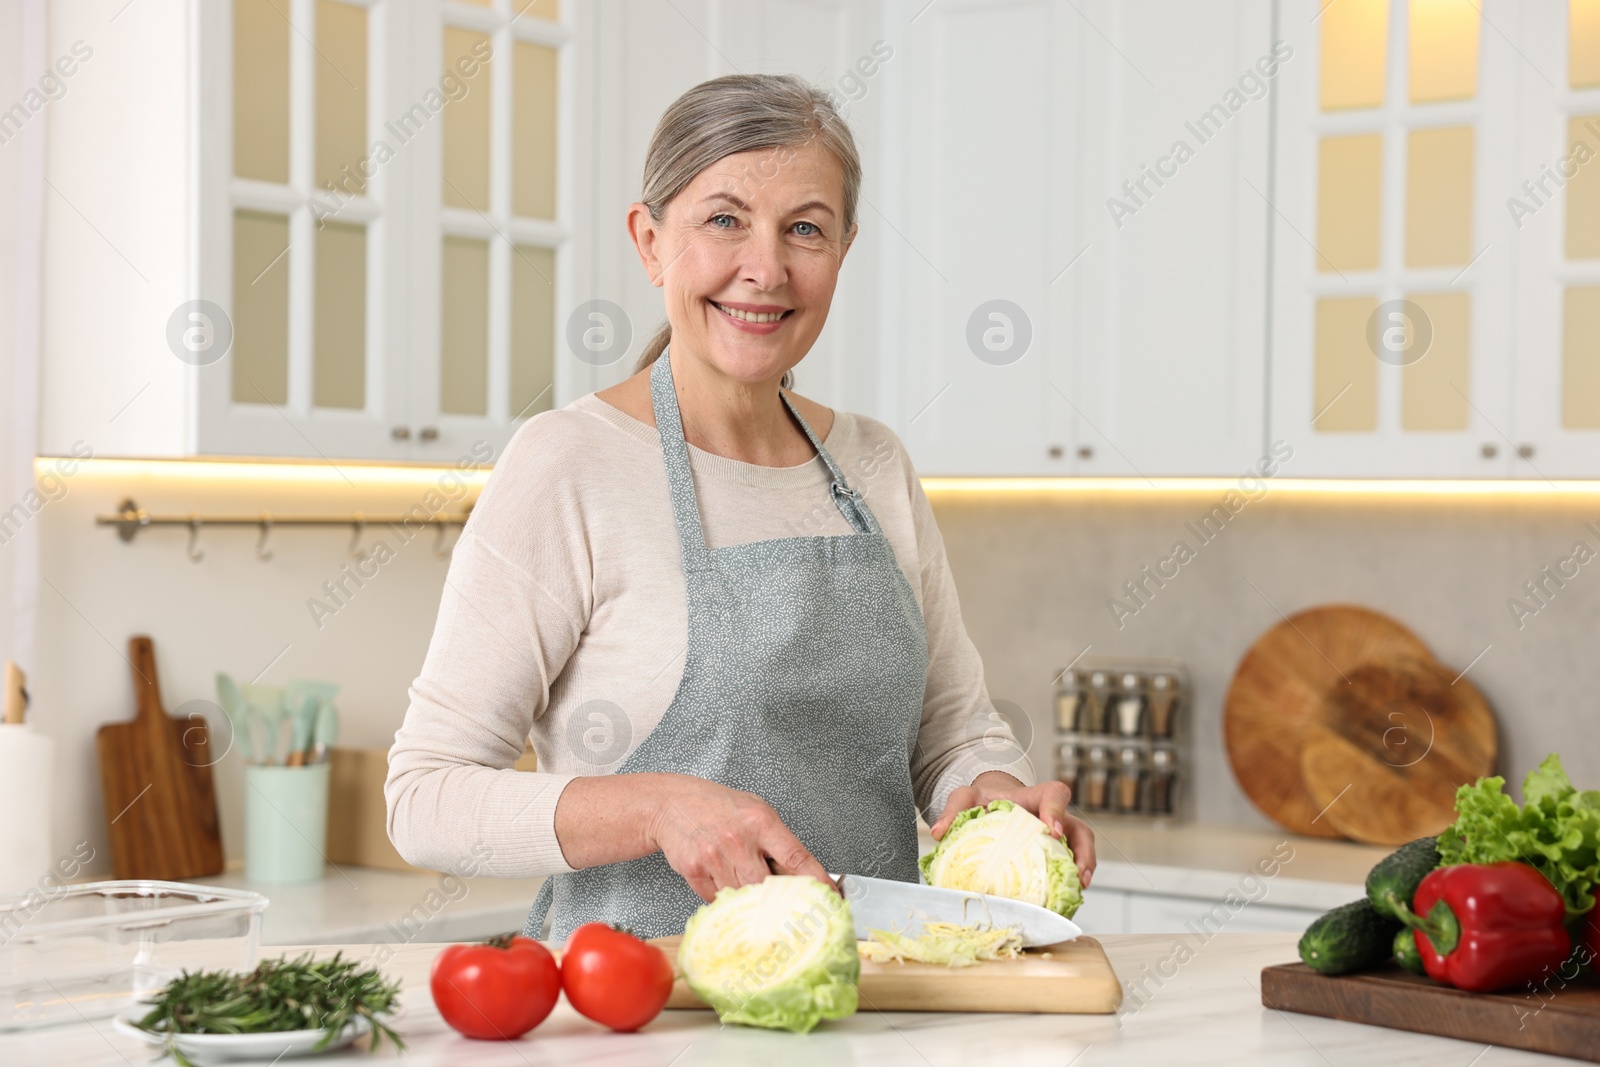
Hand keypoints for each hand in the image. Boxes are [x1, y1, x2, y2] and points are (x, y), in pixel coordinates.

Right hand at [644, 775, 835, 901]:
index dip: (817, 881)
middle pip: (769, 887)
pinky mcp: (694, 871)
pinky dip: (727, 898)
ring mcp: (714, 857)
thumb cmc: (719, 807)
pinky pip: (719, 899)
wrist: (671, 804)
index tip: (831, 897)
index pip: (796, 858)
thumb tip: (805, 877)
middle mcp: (738, 839)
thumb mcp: (755, 811)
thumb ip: (778, 842)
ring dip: (751, 900)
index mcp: (760, 821)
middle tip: (788, 906)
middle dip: (780, 899)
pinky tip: (724, 879)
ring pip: (744, 897)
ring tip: (748, 885)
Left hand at [929, 772, 1097, 887]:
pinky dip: (1071, 879)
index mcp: (1033, 797)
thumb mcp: (966, 798)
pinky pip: (1070, 864)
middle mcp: (1052, 816)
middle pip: (1080, 828)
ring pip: (1081, 847)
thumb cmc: (983, 800)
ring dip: (1085, 867)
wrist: (992, 804)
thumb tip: (938, 832)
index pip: (1053, 795)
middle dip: (1083, 850)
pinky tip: (1064, 896)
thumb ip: (954, 810)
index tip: (1052, 831)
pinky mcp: (1055, 853)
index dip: (1056, 811)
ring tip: (1078, 888)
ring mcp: (1058, 836)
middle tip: (1078, 872)